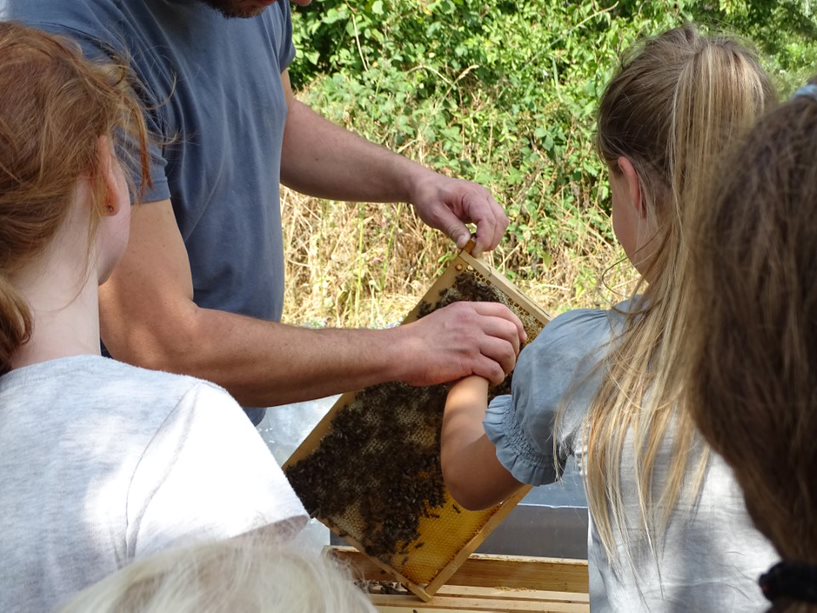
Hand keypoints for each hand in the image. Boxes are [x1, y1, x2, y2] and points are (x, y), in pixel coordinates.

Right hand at [394, 301, 525, 385]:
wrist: (401, 351)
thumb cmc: (418, 339)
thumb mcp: (444, 318)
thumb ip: (464, 321)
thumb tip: (481, 330)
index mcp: (466, 310)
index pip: (502, 311)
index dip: (517, 325)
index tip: (520, 337)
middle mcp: (471, 322)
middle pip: (510, 331)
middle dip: (515, 347)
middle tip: (509, 360)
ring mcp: (470, 341)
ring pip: (506, 351)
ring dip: (509, 364)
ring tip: (501, 372)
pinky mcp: (467, 361)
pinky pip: (495, 369)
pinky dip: (498, 377)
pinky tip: (491, 380)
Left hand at [408, 170, 508, 256]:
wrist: (426, 185)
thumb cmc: (429, 197)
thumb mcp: (435, 215)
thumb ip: (452, 229)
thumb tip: (465, 245)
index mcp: (472, 195)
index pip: (487, 219)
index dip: (484, 238)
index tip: (474, 252)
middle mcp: (484, 196)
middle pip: (499, 221)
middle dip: (490, 241)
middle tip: (472, 253)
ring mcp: (486, 200)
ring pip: (501, 223)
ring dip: (492, 238)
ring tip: (473, 247)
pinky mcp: (485, 207)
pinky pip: (495, 222)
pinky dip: (489, 234)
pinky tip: (475, 240)